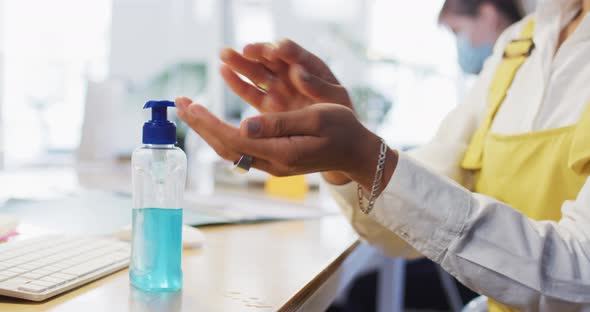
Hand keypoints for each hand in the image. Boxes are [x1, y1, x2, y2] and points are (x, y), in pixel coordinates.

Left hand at [175, 97, 396, 192]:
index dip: (210, 123)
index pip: (234, 139)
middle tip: (180, 103)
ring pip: (231, 149)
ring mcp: (271, 165)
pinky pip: (241, 149)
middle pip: (226, 146)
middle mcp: (272, 164)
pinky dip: (222, 133)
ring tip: (191, 110)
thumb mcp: (316, 120)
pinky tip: (213, 122)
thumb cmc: (341, 131)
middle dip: (201, 125)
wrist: (355, 153)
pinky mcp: (274, 160)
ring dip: (208, 130)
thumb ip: (279, 124)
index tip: (191, 105)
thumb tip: (243, 125)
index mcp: (281, 153)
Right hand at [220, 39, 352, 112]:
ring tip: (224, 54)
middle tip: (244, 49)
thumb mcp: (336, 99)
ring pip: (257, 73)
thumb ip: (318, 87)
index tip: (275, 50)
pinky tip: (224, 71)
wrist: (338, 139)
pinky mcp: (269, 105)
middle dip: (257, 52)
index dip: (284, 51)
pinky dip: (238, 82)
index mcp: (312, 69)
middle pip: (271, 59)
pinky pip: (251, 92)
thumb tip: (297, 72)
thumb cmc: (341, 116)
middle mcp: (292, 75)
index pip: (295, 54)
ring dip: (241, 63)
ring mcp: (279, 89)